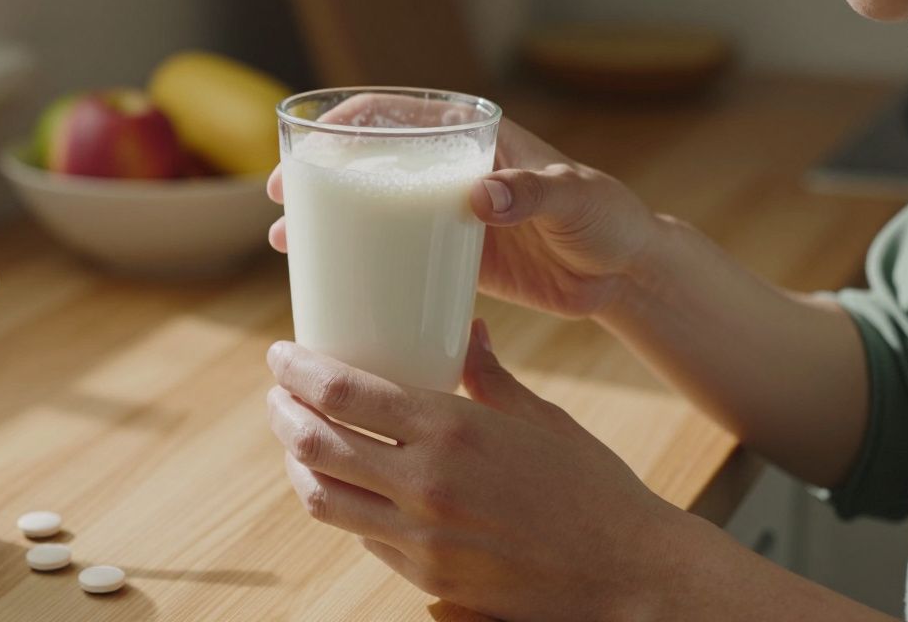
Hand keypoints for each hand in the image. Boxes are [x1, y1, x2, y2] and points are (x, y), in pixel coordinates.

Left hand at [264, 321, 684, 620]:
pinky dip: (341, 505)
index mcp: (452, 429)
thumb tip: (468, 330)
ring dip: (297, 465)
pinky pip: (361, 536)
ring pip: (323, 500)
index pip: (343, 394)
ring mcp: (422, 539)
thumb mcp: (541, 417)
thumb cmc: (592, 488)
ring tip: (297, 441)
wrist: (629, 574)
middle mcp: (425, 484)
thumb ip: (488, 375)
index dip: (297, 372)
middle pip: (315, 445)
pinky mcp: (427, 578)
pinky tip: (345, 485)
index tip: (280, 356)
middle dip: (283, 414)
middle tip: (278, 397)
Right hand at [267, 94, 660, 317]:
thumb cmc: (608, 217)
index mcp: (473, 137)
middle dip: (319, 177)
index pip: (395, 115)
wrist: (625, 272)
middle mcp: (451, 170)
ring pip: (375, 210)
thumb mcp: (574, 198)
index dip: (344, 127)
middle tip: (278, 203)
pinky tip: (333, 281)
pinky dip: (362, 262)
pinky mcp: (454, 257)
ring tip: (286, 243)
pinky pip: (396, 254)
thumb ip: (531, 192)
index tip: (308, 153)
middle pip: (370, 162)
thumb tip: (480, 197)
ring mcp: (447, 215)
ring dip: (330, 223)